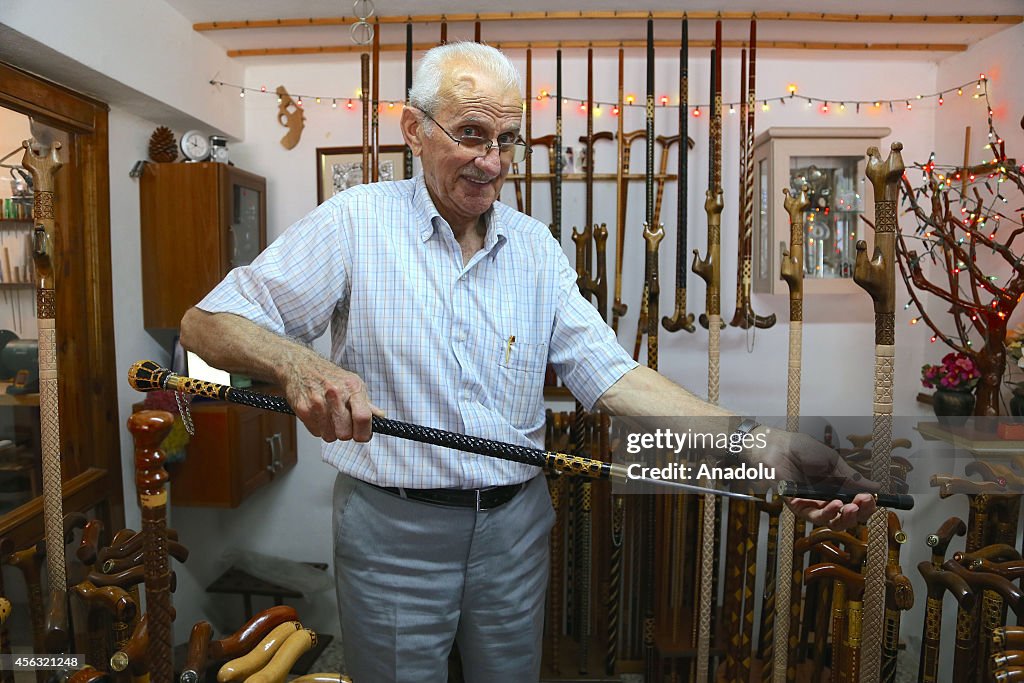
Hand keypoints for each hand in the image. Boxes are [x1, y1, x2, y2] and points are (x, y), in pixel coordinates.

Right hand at [281, 356, 383, 442]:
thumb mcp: (352, 383)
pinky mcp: (303, 409)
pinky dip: (318, 427)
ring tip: (329, 416)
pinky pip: (316, 433)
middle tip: (343, 423)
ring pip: (329, 436)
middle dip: (345, 433)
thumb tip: (381, 417)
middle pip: (345, 434)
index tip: (362, 435)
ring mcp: (317, 402)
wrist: (299, 365)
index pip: (363, 418)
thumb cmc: (328, 375)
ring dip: (330, 431)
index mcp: (352, 387)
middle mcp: (335, 394)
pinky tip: (318, 414)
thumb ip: (367, 403)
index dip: (364, 433)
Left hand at [753, 428, 878, 530]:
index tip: (874, 498)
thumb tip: (875, 487)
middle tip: (866, 503)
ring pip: (834, 522)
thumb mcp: (832, 461)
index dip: (867, 504)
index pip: (857, 503)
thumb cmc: (801, 449)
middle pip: (848, 517)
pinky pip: (814, 517)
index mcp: (836, 488)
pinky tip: (835, 505)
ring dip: (846, 517)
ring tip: (852, 507)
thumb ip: (851, 477)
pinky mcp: (797, 507)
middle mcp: (826, 499)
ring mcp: (812, 505)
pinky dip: (827, 513)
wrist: (777, 445)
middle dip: (861, 513)